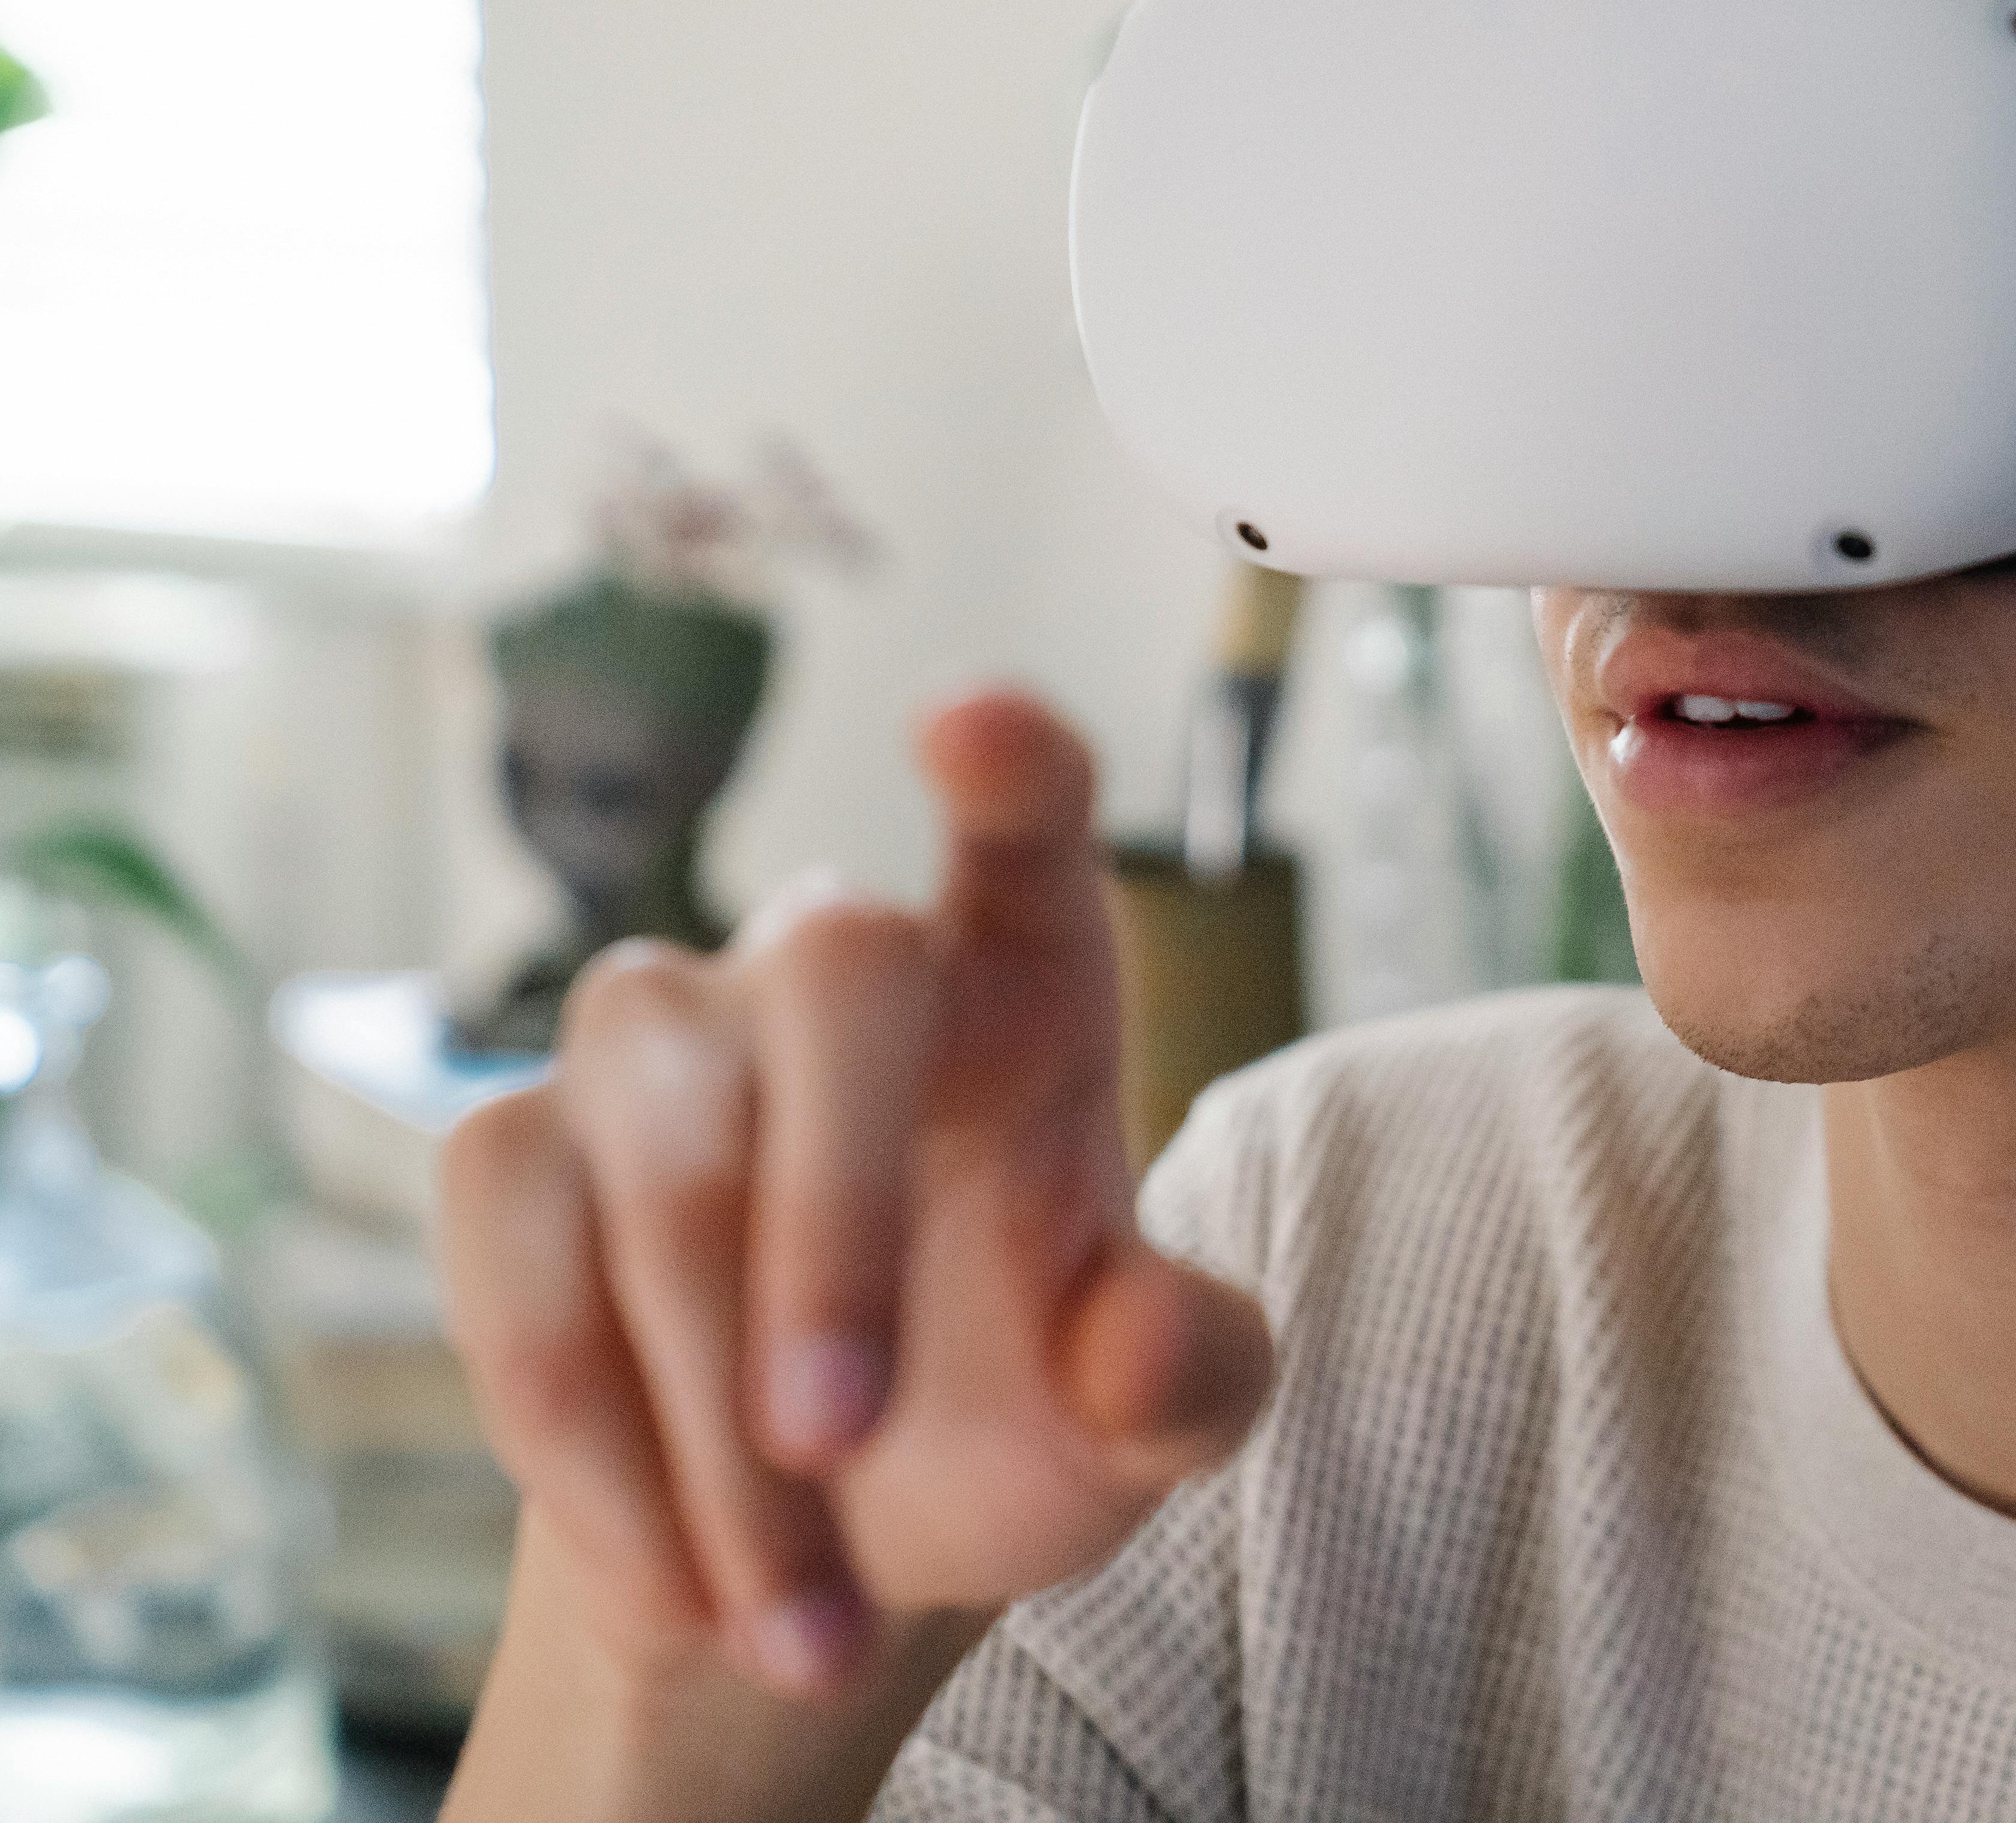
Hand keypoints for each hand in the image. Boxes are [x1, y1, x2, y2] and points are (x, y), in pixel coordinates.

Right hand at [439, 689, 1271, 1712]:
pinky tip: (675, 1568)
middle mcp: (836, 967)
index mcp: (1026, 986)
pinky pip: (512, 1245)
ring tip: (792, 1610)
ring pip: (658, 1143)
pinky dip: (590, 1432)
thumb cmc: (1013, 1422)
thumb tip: (1144, 1345)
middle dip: (825, 1222)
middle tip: (833, 1449)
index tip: (978, 725)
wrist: (823, 1546)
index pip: (1028, 824)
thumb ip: (1184, 1378)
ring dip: (707, 1402)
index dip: (1011, 766)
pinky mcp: (513, 1152)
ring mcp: (661, 1040)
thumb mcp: (1137, 1428)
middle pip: (832, 971)